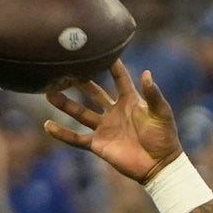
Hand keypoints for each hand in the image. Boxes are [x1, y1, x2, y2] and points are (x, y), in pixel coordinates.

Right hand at [44, 61, 184, 184]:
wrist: (160, 166)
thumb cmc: (165, 138)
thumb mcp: (161, 113)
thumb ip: (153, 94)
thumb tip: (146, 73)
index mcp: (130, 101)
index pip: (119, 78)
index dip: (111, 64)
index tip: (98, 46)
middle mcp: (114, 111)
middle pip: (93, 92)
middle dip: (79, 81)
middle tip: (63, 68)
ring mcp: (105, 128)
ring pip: (80, 113)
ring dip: (65, 104)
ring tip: (48, 92)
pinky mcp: (98, 145)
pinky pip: (76, 138)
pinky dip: (62, 133)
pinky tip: (47, 125)